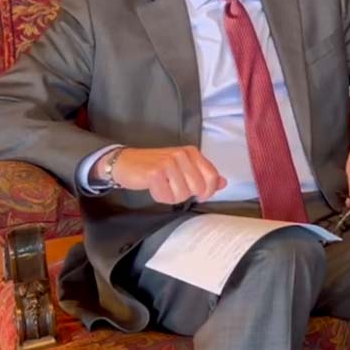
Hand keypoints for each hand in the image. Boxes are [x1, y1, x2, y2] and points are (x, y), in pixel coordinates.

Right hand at [98, 146, 225, 203]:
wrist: (126, 162)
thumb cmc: (156, 167)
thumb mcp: (183, 167)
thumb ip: (204, 174)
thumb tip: (223, 183)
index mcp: (192, 152)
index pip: (212, 176)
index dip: (208, 191)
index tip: (199, 195)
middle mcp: (182, 155)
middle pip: (197, 188)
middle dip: (186, 194)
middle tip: (173, 188)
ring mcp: (168, 163)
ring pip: (182, 195)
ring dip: (171, 196)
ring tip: (163, 186)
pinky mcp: (155, 173)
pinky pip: (166, 197)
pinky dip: (160, 197)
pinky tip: (154, 188)